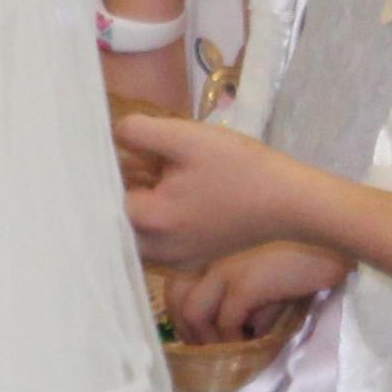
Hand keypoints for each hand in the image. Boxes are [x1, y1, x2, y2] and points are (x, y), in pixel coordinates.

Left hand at [120, 106, 313, 263]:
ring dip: (136, 206)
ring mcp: (175, 259)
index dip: (100, 173)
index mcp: (150, 220)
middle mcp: (156, 249)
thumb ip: (139, 132)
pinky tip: (171, 195)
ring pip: (135, 234)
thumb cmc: (240, 168)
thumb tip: (111, 134)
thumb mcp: (186, 138)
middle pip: (114, 222)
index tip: (103, 154)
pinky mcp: (192, 259)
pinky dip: (155, 221)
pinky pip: (157, 242)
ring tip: (148, 176)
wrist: (291, 203)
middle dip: (115, 193)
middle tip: (123, 164)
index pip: (101, 198)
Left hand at [168, 237, 347, 345]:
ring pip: (192, 313)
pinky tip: (252, 342)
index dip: (181, 315)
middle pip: (174, 298)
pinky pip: (226, 320)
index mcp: (208, 247)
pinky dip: (235, 339)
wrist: (332, 241)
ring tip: (230, 351)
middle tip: (210, 350)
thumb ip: (242, 295)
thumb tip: (238, 329)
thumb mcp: (264, 273)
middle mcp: (208, 253)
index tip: (198, 335)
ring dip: (209, 339)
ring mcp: (223, 266)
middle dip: (188, 330)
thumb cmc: (302, 253)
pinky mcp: (245, 281)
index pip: (174, 283)